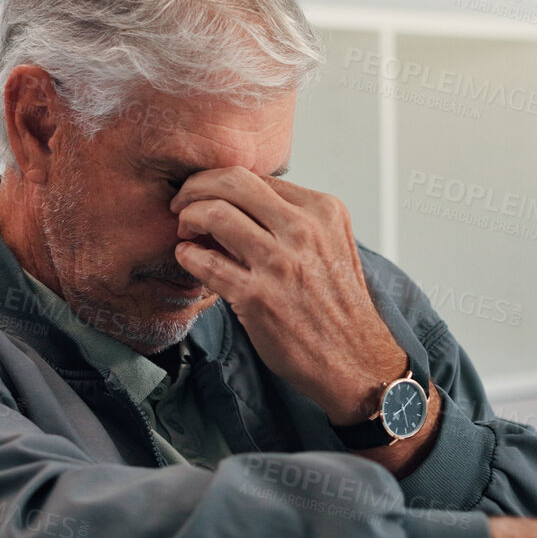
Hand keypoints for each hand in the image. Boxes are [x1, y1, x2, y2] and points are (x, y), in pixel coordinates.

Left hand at [169, 169, 407, 424]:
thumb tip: (237, 203)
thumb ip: (292, 220)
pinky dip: (187, 254)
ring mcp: (280, 263)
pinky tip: (188, 258)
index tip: (205, 195)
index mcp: (323, 211)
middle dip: (195, 186)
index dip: (221, 183)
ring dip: (187, 217)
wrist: (355, 360)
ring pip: (214, 213)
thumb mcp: (329, 246)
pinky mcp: (257, 297)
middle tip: (181, 203)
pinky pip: (205, 261)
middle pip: (232, 181)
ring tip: (184, 231)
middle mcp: (304, 230)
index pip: (257, 177)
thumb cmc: (336, 306)